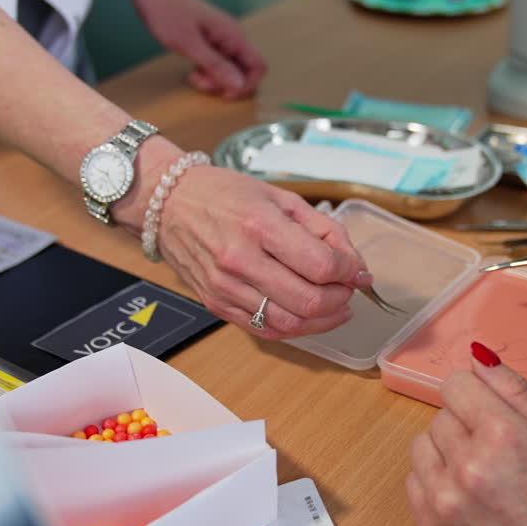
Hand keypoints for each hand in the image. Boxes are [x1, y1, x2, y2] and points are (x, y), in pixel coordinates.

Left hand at [134, 0, 266, 97]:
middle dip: (225, 83)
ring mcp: (222, 37)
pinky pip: (219, 62)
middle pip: (244, 70)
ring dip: (215, 79)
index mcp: (233, 36)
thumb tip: (239, 84)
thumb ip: (216, 65)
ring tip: (194, 76)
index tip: (224, 93)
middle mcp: (232, 36)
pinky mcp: (211, 39)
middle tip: (201, 83)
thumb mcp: (190, 45)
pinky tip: (193, 69)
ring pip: (230, 68)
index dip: (246, 85)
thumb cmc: (168, 14)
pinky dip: (208, 71)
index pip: (258, 66)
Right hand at [157, 165, 371, 338]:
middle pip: (309, 301)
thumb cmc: (227, 195)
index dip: (350, 272)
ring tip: (335, 306)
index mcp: (260, 225)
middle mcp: (241, 260)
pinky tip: (307, 315)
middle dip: (340, 299)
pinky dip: (295, 328)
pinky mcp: (216, 305)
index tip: (357, 270)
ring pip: (289, 324)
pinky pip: (265, 330)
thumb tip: (356, 267)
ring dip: (323, 321)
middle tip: (348, 289)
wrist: (169, 204)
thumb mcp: (283, 198)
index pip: (322, 265)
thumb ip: (325, 231)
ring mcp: (225, 288)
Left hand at [406, 343, 526, 525]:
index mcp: (504, 436)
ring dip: (445, 453)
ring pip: (422, 444)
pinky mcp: (429, 525)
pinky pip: (413, 480)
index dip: (475, 397)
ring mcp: (444, 499)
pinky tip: (466, 496)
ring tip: (479, 474)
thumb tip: (478, 355)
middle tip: (497, 454)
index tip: (490, 414)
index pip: (456, 385)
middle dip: (466, 426)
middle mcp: (467, 465)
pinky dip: (434, 483)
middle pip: (441, 415)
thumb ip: (515, 390)